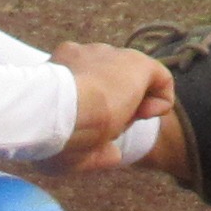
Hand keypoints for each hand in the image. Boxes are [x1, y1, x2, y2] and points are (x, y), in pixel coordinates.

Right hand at [49, 40, 176, 174]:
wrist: (56, 114)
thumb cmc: (49, 136)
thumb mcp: (63, 152)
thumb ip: (89, 152)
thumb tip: (114, 155)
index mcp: (59, 69)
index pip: (84, 83)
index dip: (93, 109)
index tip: (90, 129)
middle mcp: (84, 56)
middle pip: (109, 81)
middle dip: (112, 106)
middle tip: (103, 128)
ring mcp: (111, 56)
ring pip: (132, 81)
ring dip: (132, 105)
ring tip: (119, 124)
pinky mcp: (136, 62)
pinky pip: (160, 78)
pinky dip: (160, 100)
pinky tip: (144, 116)